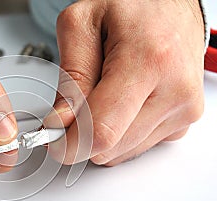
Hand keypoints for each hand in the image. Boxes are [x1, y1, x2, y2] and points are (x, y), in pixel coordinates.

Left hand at [45, 0, 204, 165]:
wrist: (170, 7)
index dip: (69, 143)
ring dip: (100, 132)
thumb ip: (70, 76)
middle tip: (72, 107)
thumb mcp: (81, 24)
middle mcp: (174, 91)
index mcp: (148, 61)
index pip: (101, 130)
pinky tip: (122, 102)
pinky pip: (135, 147)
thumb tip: (61, 122)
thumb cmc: (131, 8)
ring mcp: (182, 110)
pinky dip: (118, 132)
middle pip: (108, 147)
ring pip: (119, 152)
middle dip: (80, 135)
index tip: (51, 138)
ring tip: (105, 93)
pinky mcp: (182, 122)